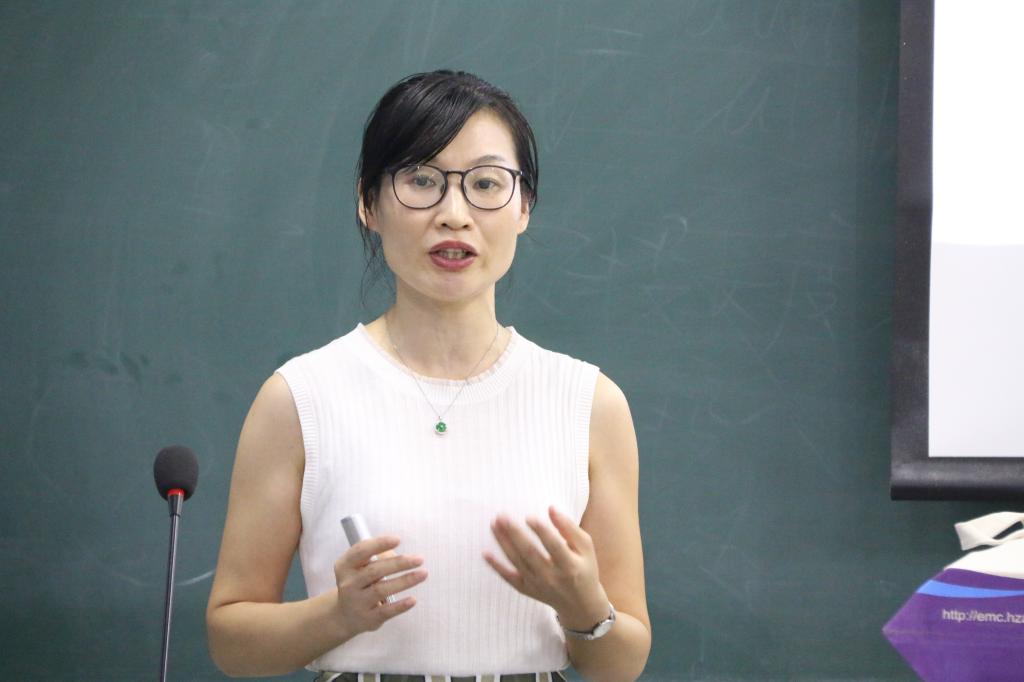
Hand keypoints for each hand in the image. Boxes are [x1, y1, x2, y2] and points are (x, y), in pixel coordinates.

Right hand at [333, 536, 426, 636]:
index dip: (379, 544)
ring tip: (422, 574)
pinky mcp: (368, 619)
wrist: (343, 616)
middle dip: (399, 563)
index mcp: (345, 566)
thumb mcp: (359, 567)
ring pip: (381, 590)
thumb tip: (400, 558)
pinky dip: (400, 606)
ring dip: (404, 581)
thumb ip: (377, 557)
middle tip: (419, 559)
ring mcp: (357, 602)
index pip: (361, 551)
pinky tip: (412, 600)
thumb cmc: (357, 584)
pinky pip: (386, 612)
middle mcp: (348, 584)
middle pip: (375, 570)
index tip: (397, 539)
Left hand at [484, 506, 608, 629]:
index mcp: (569, 565)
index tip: (529, 516)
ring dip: (503, 543)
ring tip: (494, 524)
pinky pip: (508, 577)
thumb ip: (569, 527)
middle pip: (529, 553)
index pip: (553, 546)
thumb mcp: (586, 547)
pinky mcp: (526, 590)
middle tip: (502, 516)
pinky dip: (496, 566)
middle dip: (514, 534)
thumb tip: (551, 508)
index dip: (541, 531)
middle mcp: (552, 577)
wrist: (579, 603)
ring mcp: (537, 585)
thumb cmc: (583, 568)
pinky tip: (485, 553)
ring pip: (516, 562)